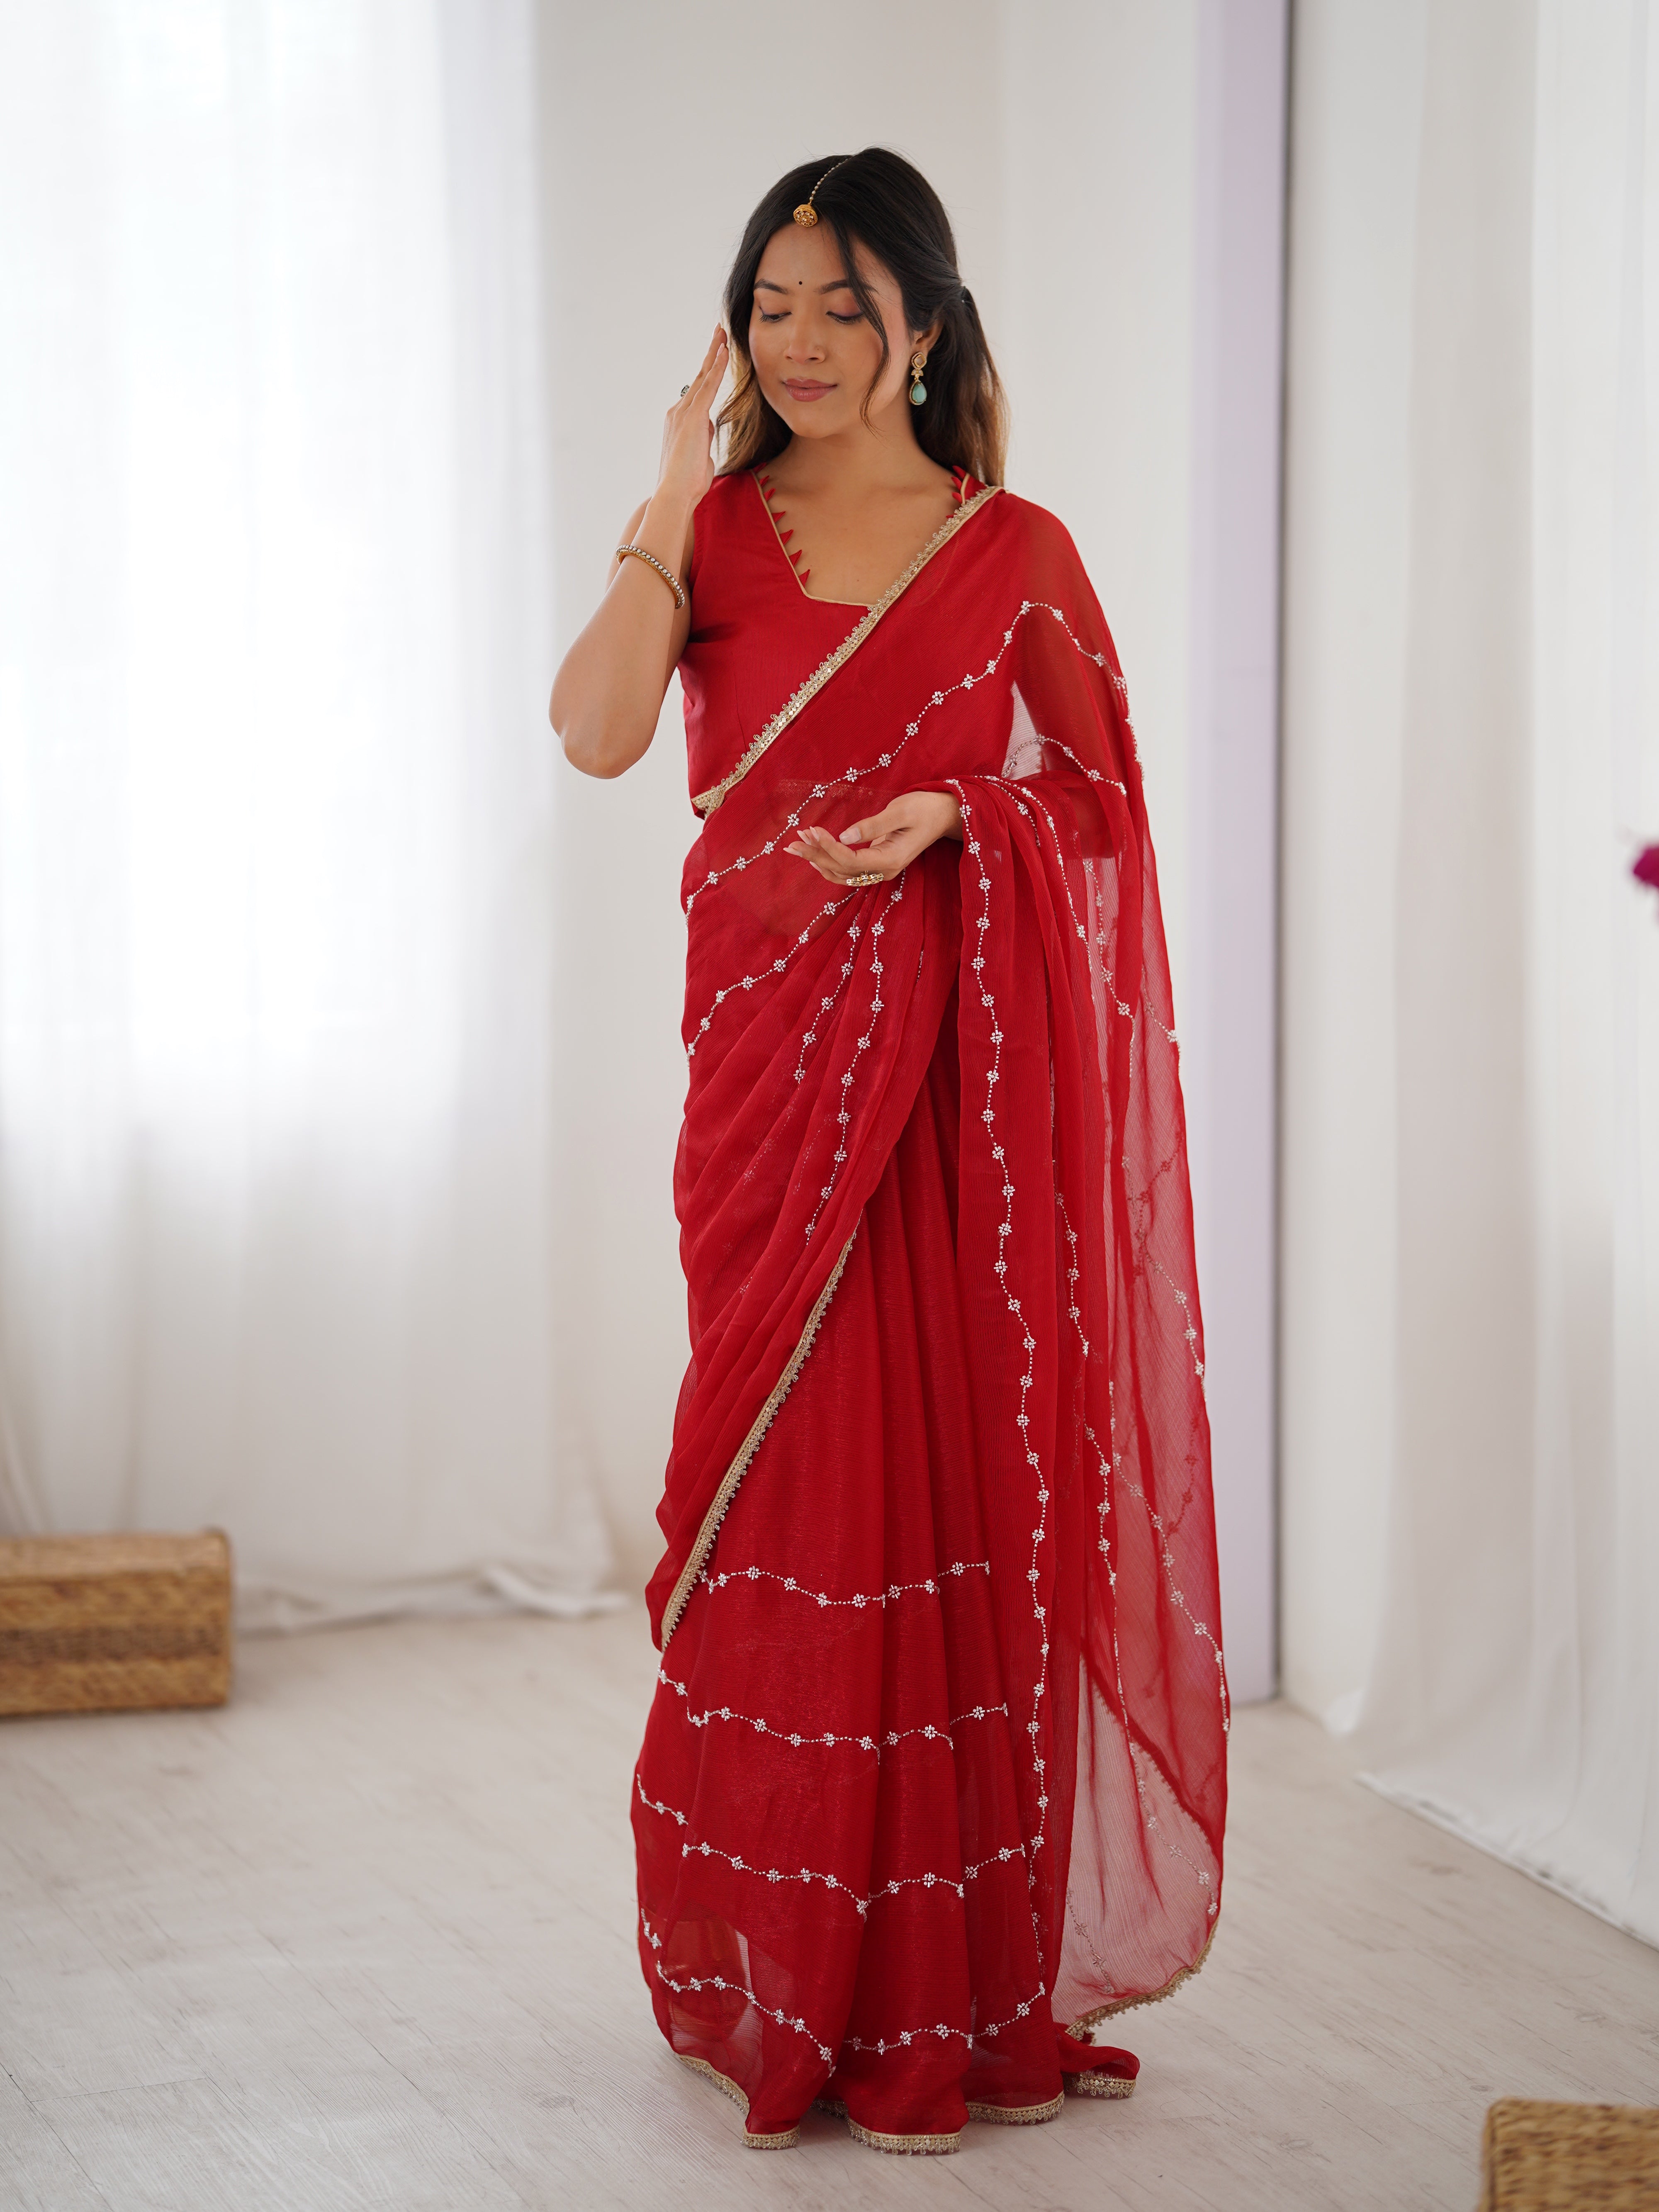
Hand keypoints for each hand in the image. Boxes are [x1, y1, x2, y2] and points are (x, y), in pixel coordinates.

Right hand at [656, 326, 728, 511]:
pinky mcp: (693, 418)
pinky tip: (724, 352)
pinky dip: (717, 368)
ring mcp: (684, 413)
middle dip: (711, 354)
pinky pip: (708, 387)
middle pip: (699, 377)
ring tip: (723, 334)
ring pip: (704, 377)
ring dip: (715, 354)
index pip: (698, 391)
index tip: (717, 355)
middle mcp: (679, 412)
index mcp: (681, 421)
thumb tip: (708, 427)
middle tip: (719, 332)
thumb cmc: (687, 483)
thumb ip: (703, 437)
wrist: (674, 493)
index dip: (709, 372)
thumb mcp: (699, 455)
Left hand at [784, 790, 962, 885]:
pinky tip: (813, 854)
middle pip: (841, 869)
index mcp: (890, 860)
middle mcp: (883, 871)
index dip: (828, 847)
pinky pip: (847, 870)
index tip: (812, 830)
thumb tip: (845, 836)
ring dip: (818, 859)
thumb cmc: (924, 809)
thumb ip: (873, 825)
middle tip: (793, 841)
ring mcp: (879, 870)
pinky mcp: (876, 863)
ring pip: (841, 873)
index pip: (850, 859)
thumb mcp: (900, 812)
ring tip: (796, 846)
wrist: (943, 815)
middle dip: (816, 854)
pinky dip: (828, 862)